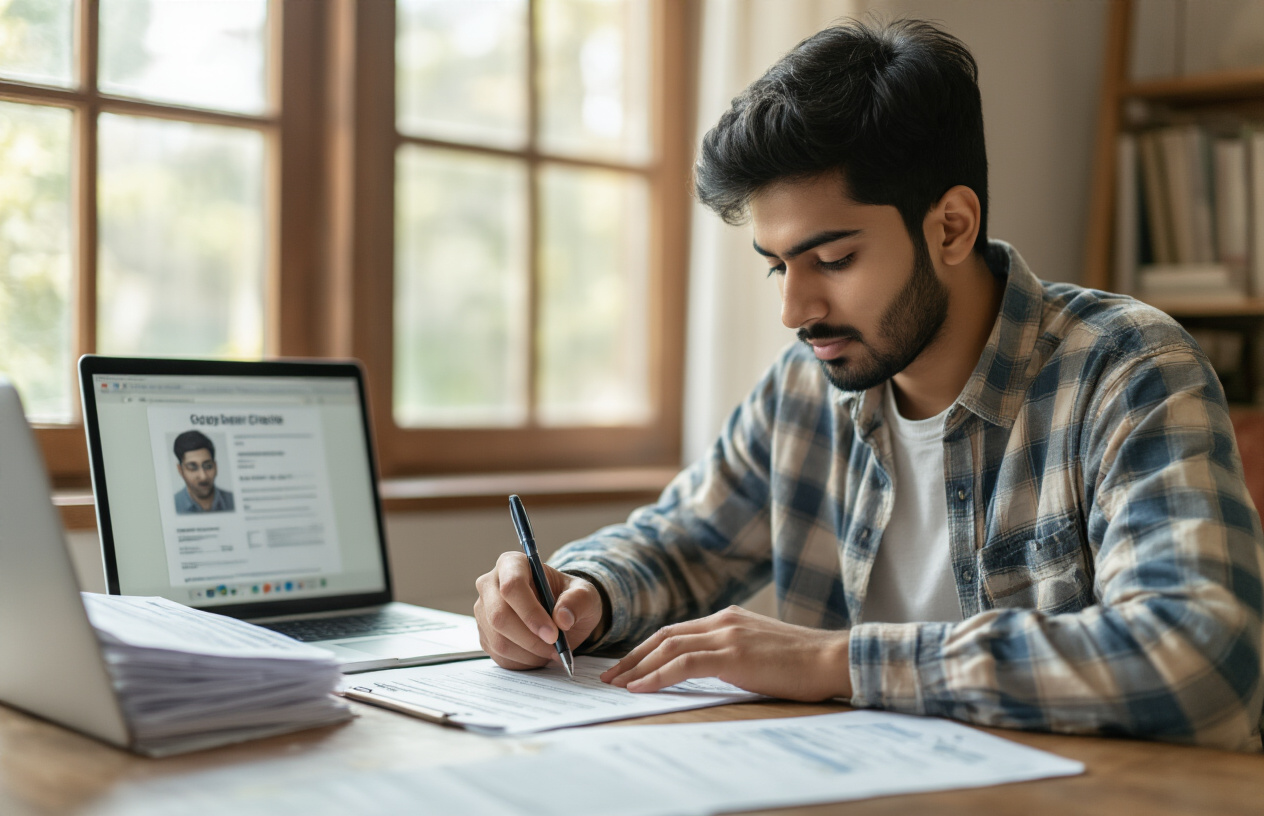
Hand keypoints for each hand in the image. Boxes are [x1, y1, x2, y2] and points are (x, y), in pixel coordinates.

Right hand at [474, 551, 604, 670]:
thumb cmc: (569, 598)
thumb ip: (577, 601)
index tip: (553, 634)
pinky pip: (499, 656)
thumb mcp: (585, 594)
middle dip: (530, 638)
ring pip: (499, 640)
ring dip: (530, 653)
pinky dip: (524, 661)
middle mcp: (490, 585)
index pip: (512, 586)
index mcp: (512, 564)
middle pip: (499, 616)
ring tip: (552, 650)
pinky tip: (539, 653)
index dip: (530, 612)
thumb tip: (562, 618)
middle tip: (556, 648)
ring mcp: (484, 612)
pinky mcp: (484, 635)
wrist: (560, 614)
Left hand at [601, 606, 851, 700]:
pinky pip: (683, 664)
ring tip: (617, 685)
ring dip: (637, 668)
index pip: (676, 632)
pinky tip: (640, 688)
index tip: (626, 667)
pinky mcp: (733, 654)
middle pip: (664, 636)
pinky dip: (657, 675)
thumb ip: (733, 653)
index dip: (647, 649)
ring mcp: (727, 634)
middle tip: (609, 677)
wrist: (833, 658)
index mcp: (728, 618)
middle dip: (632, 657)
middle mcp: (723, 620)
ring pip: (668, 647)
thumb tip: (708, 671)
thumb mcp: (760, 651)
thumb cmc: (803, 663)